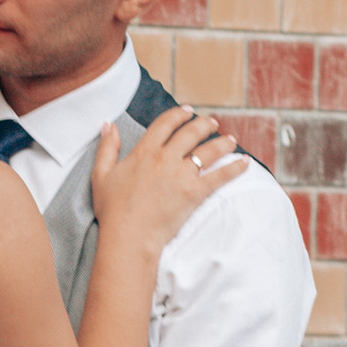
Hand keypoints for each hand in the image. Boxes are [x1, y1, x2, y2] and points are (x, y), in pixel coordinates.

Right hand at [89, 101, 244, 251]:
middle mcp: (165, 158)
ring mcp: (182, 174)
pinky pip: (220, 175)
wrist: (129, 235)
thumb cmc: (112, 209)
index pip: (166, 123)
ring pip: (208, 150)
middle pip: (191, 132)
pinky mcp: (195, 192)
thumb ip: (107, 147)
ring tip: (230, 140)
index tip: (188, 110)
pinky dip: (235, 168)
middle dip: (204, 124)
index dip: (179, 114)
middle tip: (213, 123)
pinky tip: (245, 163)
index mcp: (144, 151)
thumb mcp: (101, 174)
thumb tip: (108, 124)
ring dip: (222, 142)